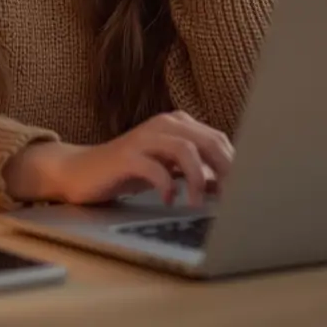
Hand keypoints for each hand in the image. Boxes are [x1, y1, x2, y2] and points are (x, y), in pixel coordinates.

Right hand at [3, 110, 234, 206]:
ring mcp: (144, 138)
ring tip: (196, 203)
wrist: (82, 172)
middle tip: (230, 199)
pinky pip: (154, 168)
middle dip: (225, 171)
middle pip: (208, 140)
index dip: (235, 165)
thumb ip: (197, 171)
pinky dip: (167, 186)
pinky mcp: (126, 156)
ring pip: (185, 149)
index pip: (218, 139)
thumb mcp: (168, 169)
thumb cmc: (129, 171)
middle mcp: (163, 125)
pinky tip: (169, 200)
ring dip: (198, 179)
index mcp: (178, 124)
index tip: (244, 190)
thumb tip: (229, 185)